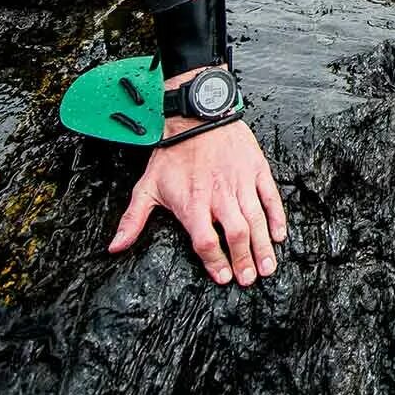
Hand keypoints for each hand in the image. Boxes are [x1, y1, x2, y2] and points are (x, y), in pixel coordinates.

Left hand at [109, 118, 287, 285]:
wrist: (195, 114)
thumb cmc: (171, 153)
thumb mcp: (146, 186)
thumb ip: (133, 220)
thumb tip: (115, 247)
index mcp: (192, 202)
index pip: (205, 240)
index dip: (214, 262)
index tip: (221, 278)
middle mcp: (218, 194)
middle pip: (236, 235)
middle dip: (244, 261)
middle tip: (249, 279)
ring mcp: (240, 181)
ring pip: (256, 220)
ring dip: (263, 246)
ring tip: (267, 268)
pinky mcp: (255, 169)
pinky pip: (270, 197)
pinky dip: (277, 218)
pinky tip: (279, 236)